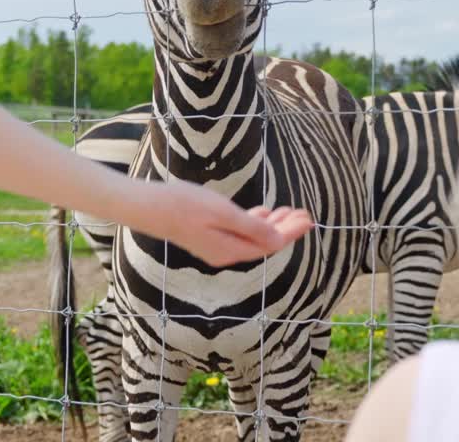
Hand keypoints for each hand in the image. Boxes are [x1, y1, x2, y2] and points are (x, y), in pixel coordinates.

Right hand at [120, 179, 313, 266]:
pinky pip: (240, 233)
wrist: (150, 207)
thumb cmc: (185, 205)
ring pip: (252, 238)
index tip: (308, 218)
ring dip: (271, 225)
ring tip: (288, 211)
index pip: (271, 245)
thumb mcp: (223, 213)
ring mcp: (216, 246)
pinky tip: (261, 213)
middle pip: (264, 244)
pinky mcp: (208, 237)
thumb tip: (278, 241)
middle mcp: (226, 253)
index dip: (292, 232)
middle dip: (286, 229)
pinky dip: (254, 223)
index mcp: (232, 250)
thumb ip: (252, 227)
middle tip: (303, 213)